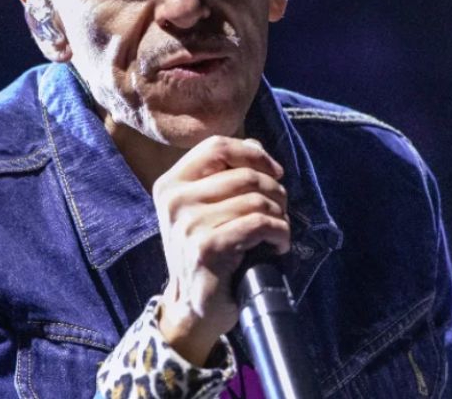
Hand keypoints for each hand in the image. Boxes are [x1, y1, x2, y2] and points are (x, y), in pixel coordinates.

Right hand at [150, 135, 290, 365]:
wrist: (193, 305)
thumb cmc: (207, 250)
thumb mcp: (207, 208)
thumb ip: (226, 174)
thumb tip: (254, 146)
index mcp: (171, 184)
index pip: (217, 146)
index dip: (253, 153)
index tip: (274, 172)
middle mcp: (175, 200)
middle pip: (243, 173)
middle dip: (274, 189)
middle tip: (280, 210)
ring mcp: (187, 225)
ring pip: (255, 199)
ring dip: (279, 215)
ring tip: (278, 230)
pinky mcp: (206, 248)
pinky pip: (257, 224)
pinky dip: (278, 232)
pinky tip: (278, 245)